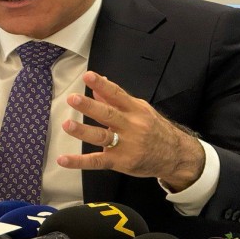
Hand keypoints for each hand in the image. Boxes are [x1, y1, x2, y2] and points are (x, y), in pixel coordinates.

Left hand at [56, 71, 203, 191]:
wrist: (176, 156)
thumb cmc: (155, 129)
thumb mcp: (140, 110)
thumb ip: (117, 99)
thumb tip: (97, 86)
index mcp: (135, 110)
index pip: (117, 94)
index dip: (102, 85)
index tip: (88, 76)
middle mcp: (130, 126)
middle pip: (108, 114)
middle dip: (90, 106)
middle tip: (73, 98)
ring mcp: (125, 145)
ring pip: (101, 137)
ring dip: (83, 131)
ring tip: (67, 124)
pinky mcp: (120, 162)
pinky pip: (97, 161)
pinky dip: (79, 161)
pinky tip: (63, 159)